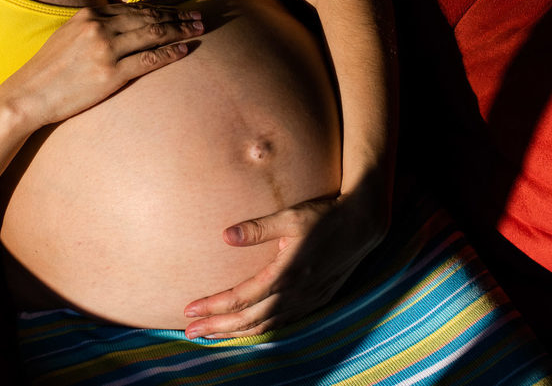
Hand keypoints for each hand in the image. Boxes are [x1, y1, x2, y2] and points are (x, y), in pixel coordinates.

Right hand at [0, 2, 204, 127]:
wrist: (28, 96)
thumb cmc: (48, 71)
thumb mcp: (68, 36)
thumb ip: (93, 27)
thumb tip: (119, 25)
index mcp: (88, 14)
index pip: (134, 7)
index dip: (160, 7)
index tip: (179, 9)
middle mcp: (99, 27)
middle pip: (148, 17)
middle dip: (177, 15)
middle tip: (199, 16)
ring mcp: (105, 50)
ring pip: (153, 34)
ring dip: (180, 30)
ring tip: (198, 29)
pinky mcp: (110, 74)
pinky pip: (149, 60)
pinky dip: (170, 53)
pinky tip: (185, 50)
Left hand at [182, 194, 387, 339]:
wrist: (362, 225)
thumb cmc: (324, 216)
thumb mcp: (290, 216)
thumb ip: (257, 228)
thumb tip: (225, 235)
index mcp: (285, 274)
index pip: (240, 298)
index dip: (213, 306)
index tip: (189, 310)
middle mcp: (294, 293)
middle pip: (248, 319)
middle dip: (217, 327)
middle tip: (189, 332)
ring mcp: (306, 300)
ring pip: (265, 326)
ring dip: (235, 332)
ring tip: (211, 335)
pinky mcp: (315, 301)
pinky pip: (282, 324)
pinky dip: (260, 330)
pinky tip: (248, 330)